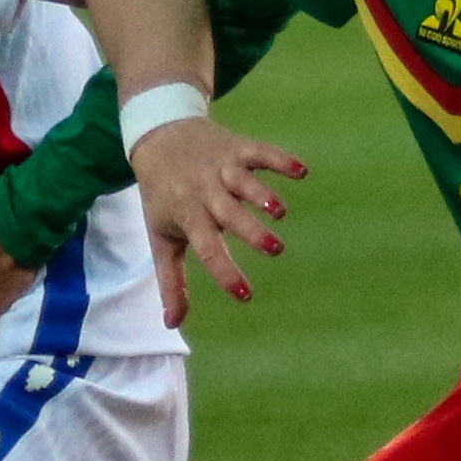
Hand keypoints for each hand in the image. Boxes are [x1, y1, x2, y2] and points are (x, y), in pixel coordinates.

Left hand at [128, 115, 303, 311]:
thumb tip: (173, 324)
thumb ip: (171, 282)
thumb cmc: (163, 197)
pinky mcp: (238, 148)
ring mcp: (222, 168)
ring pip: (244, 181)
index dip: (224, 272)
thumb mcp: (161, 238)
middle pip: (229, 213)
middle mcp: (205, 192)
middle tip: (275, 249)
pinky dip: (281, 159)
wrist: (158, 136)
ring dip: (263, 194)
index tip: (246, 295)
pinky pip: (260, 152)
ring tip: (281, 212)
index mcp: (187, 216)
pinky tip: (302, 172)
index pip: (206, 249)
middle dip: (251, 231)